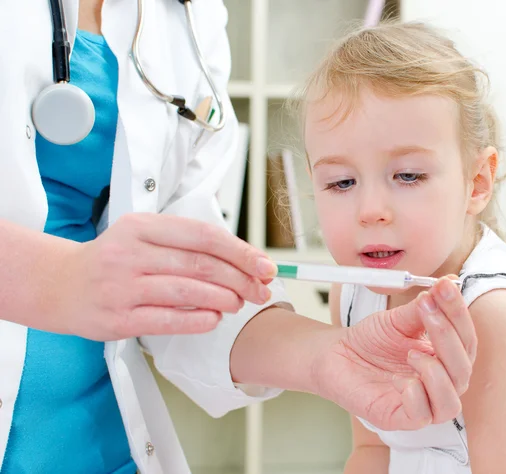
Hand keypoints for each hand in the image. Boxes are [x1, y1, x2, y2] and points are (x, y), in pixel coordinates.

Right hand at [50, 213, 276, 340]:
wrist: (59, 284)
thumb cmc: (112, 260)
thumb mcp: (142, 236)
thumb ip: (184, 243)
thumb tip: (238, 258)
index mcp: (141, 226)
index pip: (203, 235)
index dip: (239, 251)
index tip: (263, 265)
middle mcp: (131, 252)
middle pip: (200, 263)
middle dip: (239, 278)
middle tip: (260, 290)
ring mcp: (122, 286)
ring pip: (187, 290)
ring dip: (223, 298)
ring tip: (239, 303)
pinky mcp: (118, 318)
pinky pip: (168, 319)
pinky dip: (198, 320)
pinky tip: (214, 319)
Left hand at [312, 277, 475, 430]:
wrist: (336, 354)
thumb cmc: (370, 340)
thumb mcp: (398, 319)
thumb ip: (424, 307)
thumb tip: (448, 283)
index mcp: (445, 359)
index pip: (466, 340)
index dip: (458, 313)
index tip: (446, 287)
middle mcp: (440, 384)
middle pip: (463, 369)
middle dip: (448, 336)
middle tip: (427, 308)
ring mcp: (421, 404)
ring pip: (451, 402)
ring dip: (437, 372)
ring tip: (411, 353)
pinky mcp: (399, 418)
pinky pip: (422, 416)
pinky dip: (416, 396)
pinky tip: (401, 380)